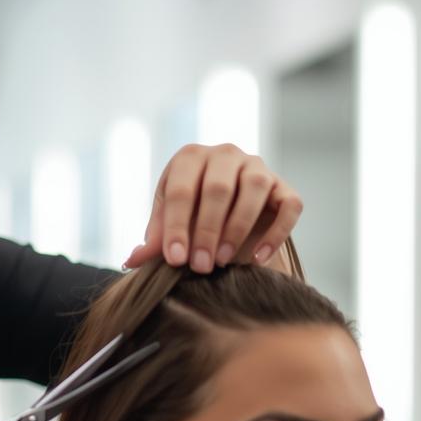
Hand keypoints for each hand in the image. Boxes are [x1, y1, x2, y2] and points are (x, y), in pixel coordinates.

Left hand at [123, 143, 302, 272]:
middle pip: (218, 189)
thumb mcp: (170, 226)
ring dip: (238, 228)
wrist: (227, 214)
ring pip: (254, 189)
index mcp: (190, 158)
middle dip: (207, 231)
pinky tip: (258, 259)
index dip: (176, 226)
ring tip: (222, 260)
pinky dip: (276, 233)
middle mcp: (225, 154)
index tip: (175, 259)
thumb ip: (155, 242)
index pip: (181, 190)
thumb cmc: (190, 217)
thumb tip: (132, 260)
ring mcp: (257, 167)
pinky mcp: (284, 187)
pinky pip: (289, 205)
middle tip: (200, 266)